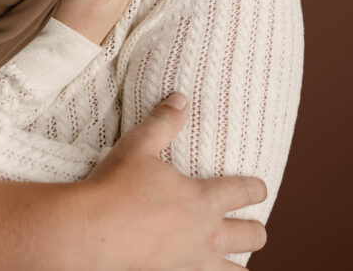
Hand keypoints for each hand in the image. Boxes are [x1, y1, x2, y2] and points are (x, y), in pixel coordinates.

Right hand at [86, 93, 265, 268]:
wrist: (93, 231)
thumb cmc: (116, 186)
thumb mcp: (138, 145)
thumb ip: (163, 122)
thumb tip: (181, 98)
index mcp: (203, 199)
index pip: (245, 192)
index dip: (257, 188)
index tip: (259, 187)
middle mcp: (207, 234)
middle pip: (254, 236)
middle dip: (256, 229)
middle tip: (247, 223)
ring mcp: (193, 261)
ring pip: (237, 270)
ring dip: (238, 262)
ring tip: (230, 255)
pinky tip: (199, 268)